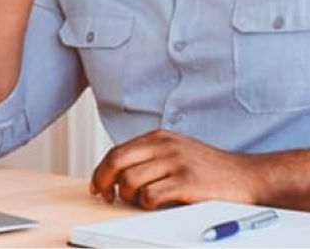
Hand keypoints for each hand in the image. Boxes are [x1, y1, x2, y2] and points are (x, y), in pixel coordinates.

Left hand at [90, 130, 259, 209]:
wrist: (246, 176)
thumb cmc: (208, 168)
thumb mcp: (176, 151)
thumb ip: (150, 156)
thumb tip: (116, 174)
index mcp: (158, 137)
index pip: (117, 151)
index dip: (101, 170)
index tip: (96, 185)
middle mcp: (164, 146)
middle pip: (117, 162)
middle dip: (104, 181)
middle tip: (106, 197)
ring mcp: (175, 163)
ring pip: (130, 181)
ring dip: (128, 197)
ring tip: (138, 202)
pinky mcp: (187, 183)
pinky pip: (150, 196)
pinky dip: (146, 205)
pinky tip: (154, 205)